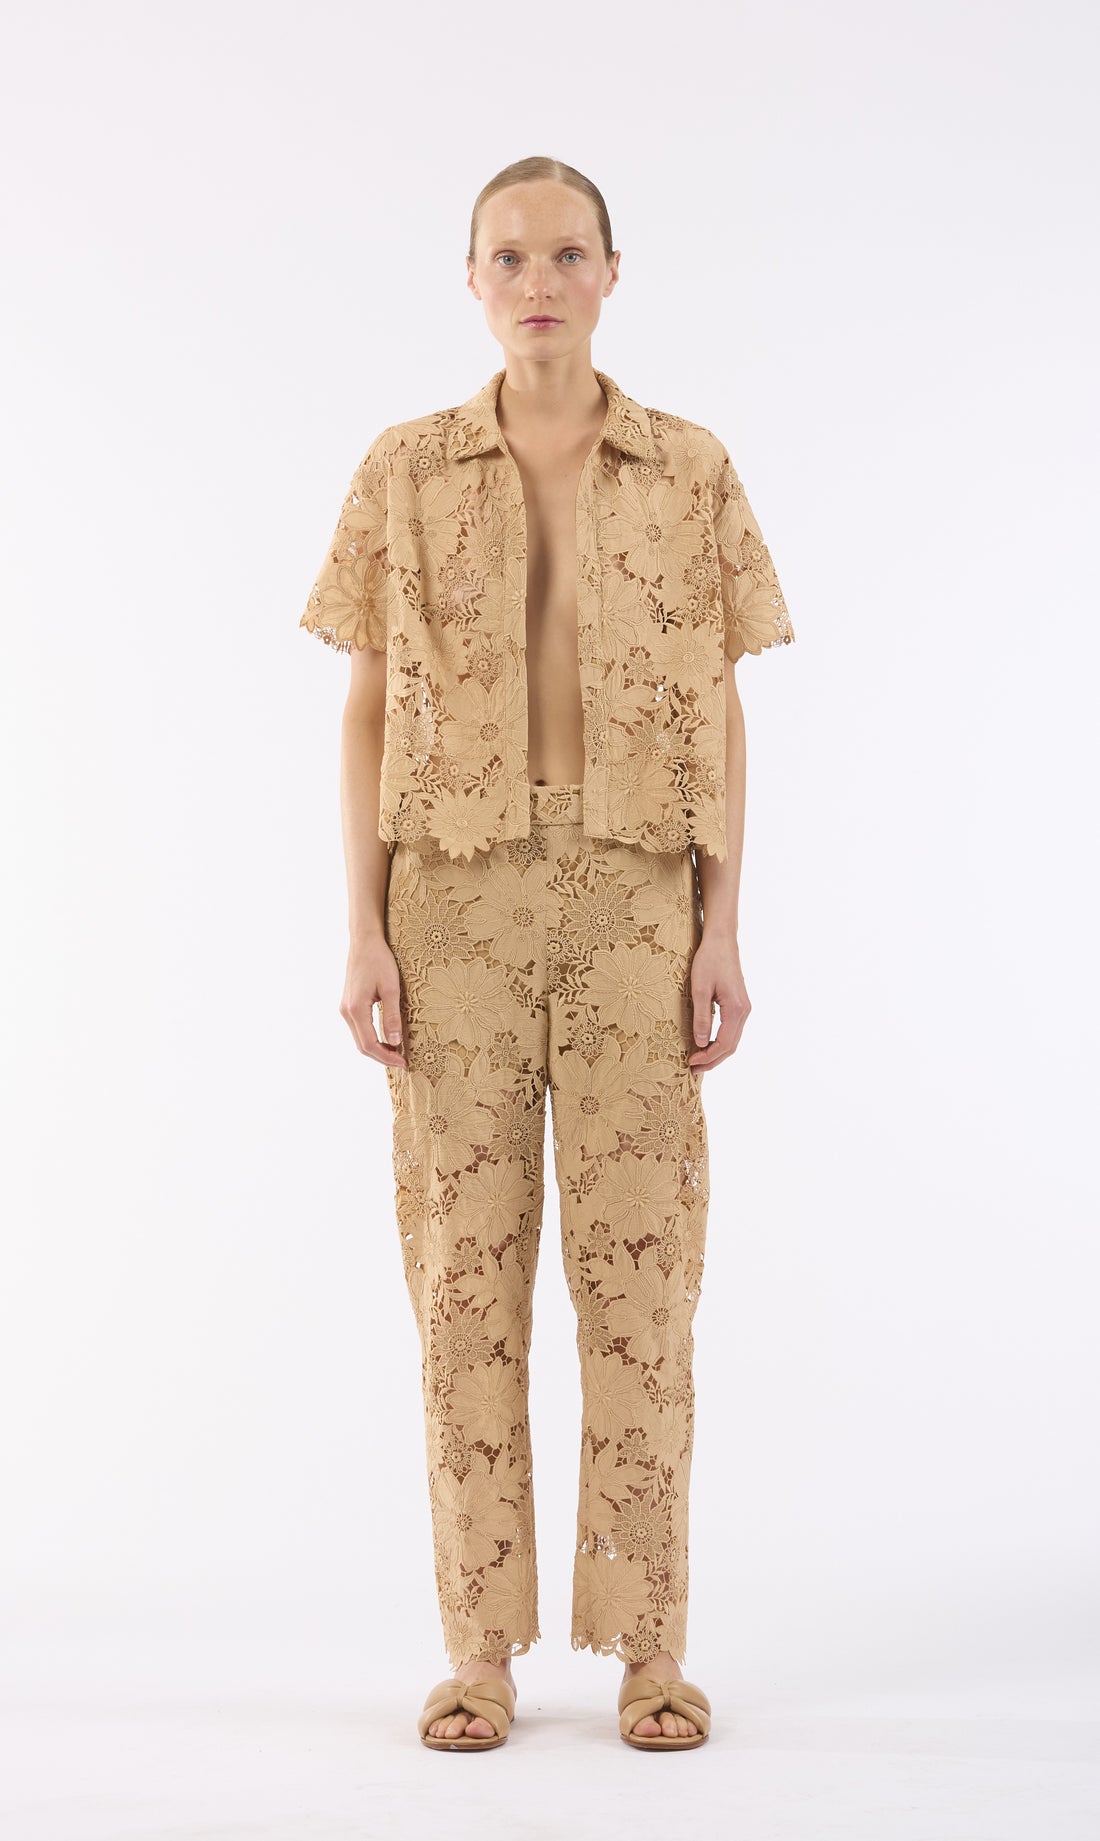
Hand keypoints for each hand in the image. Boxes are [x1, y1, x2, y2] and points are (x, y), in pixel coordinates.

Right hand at [340, 937, 408, 1068]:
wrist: (364, 941)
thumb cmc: (379, 960)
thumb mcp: (391, 988)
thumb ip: (392, 1016)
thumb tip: (395, 1042)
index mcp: (356, 1009)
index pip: (370, 1044)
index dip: (387, 1057)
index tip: (404, 1062)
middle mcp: (346, 1012)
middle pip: (362, 1046)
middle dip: (382, 1057)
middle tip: (403, 1062)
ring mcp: (345, 1008)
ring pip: (359, 1039)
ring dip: (377, 1049)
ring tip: (397, 1053)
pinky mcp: (349, 1004)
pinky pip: (359, 1029)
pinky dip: (372, 1038)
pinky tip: (386, 1038)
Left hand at [686, 932, 750, 1073]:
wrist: (722, 941)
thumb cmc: (709, 960)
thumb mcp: (699, 989)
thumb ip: (701, 1016)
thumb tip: (700, 1043)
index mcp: (736, 1009)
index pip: (724, 1043)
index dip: (708, 1057)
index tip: (691, 1062)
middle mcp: (744, 1011)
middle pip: (731, 1046)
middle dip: (712, 1060)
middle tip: (693, 1069)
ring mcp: (743, 1008)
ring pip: (732, 1040)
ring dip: (716, 1052)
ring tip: (698, 1061)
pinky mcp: (739, 1004)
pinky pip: (732, 1030)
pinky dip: (720, 1041)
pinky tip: (706, 1044)